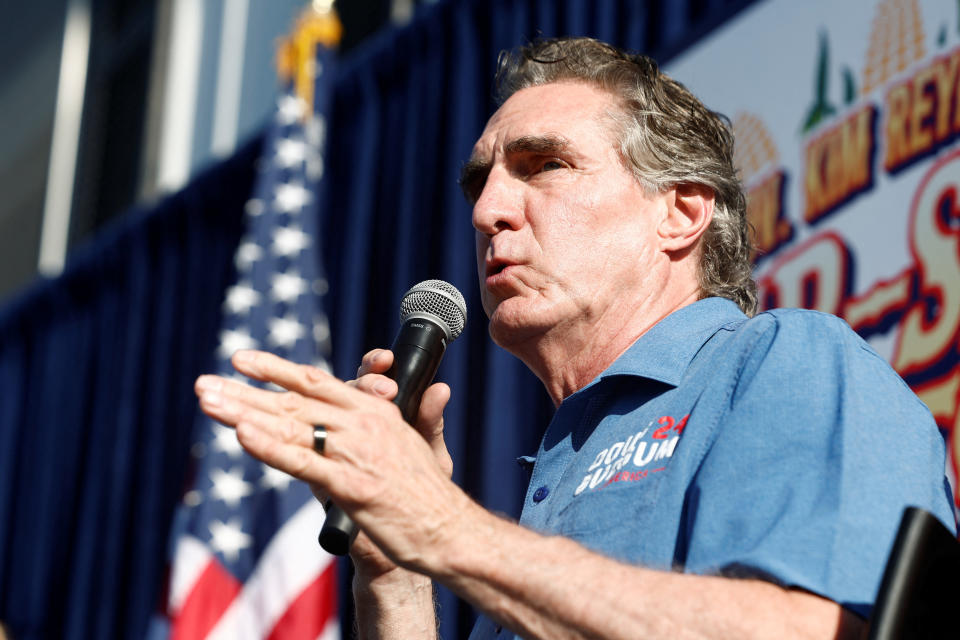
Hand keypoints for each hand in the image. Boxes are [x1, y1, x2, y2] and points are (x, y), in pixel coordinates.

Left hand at [194, 349, 462, 572]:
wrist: (448, 529)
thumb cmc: (430, 492)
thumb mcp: (424, 446)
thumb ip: (424, 415)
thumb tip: (439, 388)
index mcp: (375, 410)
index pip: (317, 381)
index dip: (275, 369)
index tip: (241, 360)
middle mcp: (362, 423)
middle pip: (292, 401)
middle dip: (244, 391)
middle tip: (203, 384)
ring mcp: (355, 453)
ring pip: (290, 426)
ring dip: (244, 412)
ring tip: (207, 401)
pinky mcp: (350, 485)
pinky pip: (303, 463)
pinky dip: (271, 448)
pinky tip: (242, 435)